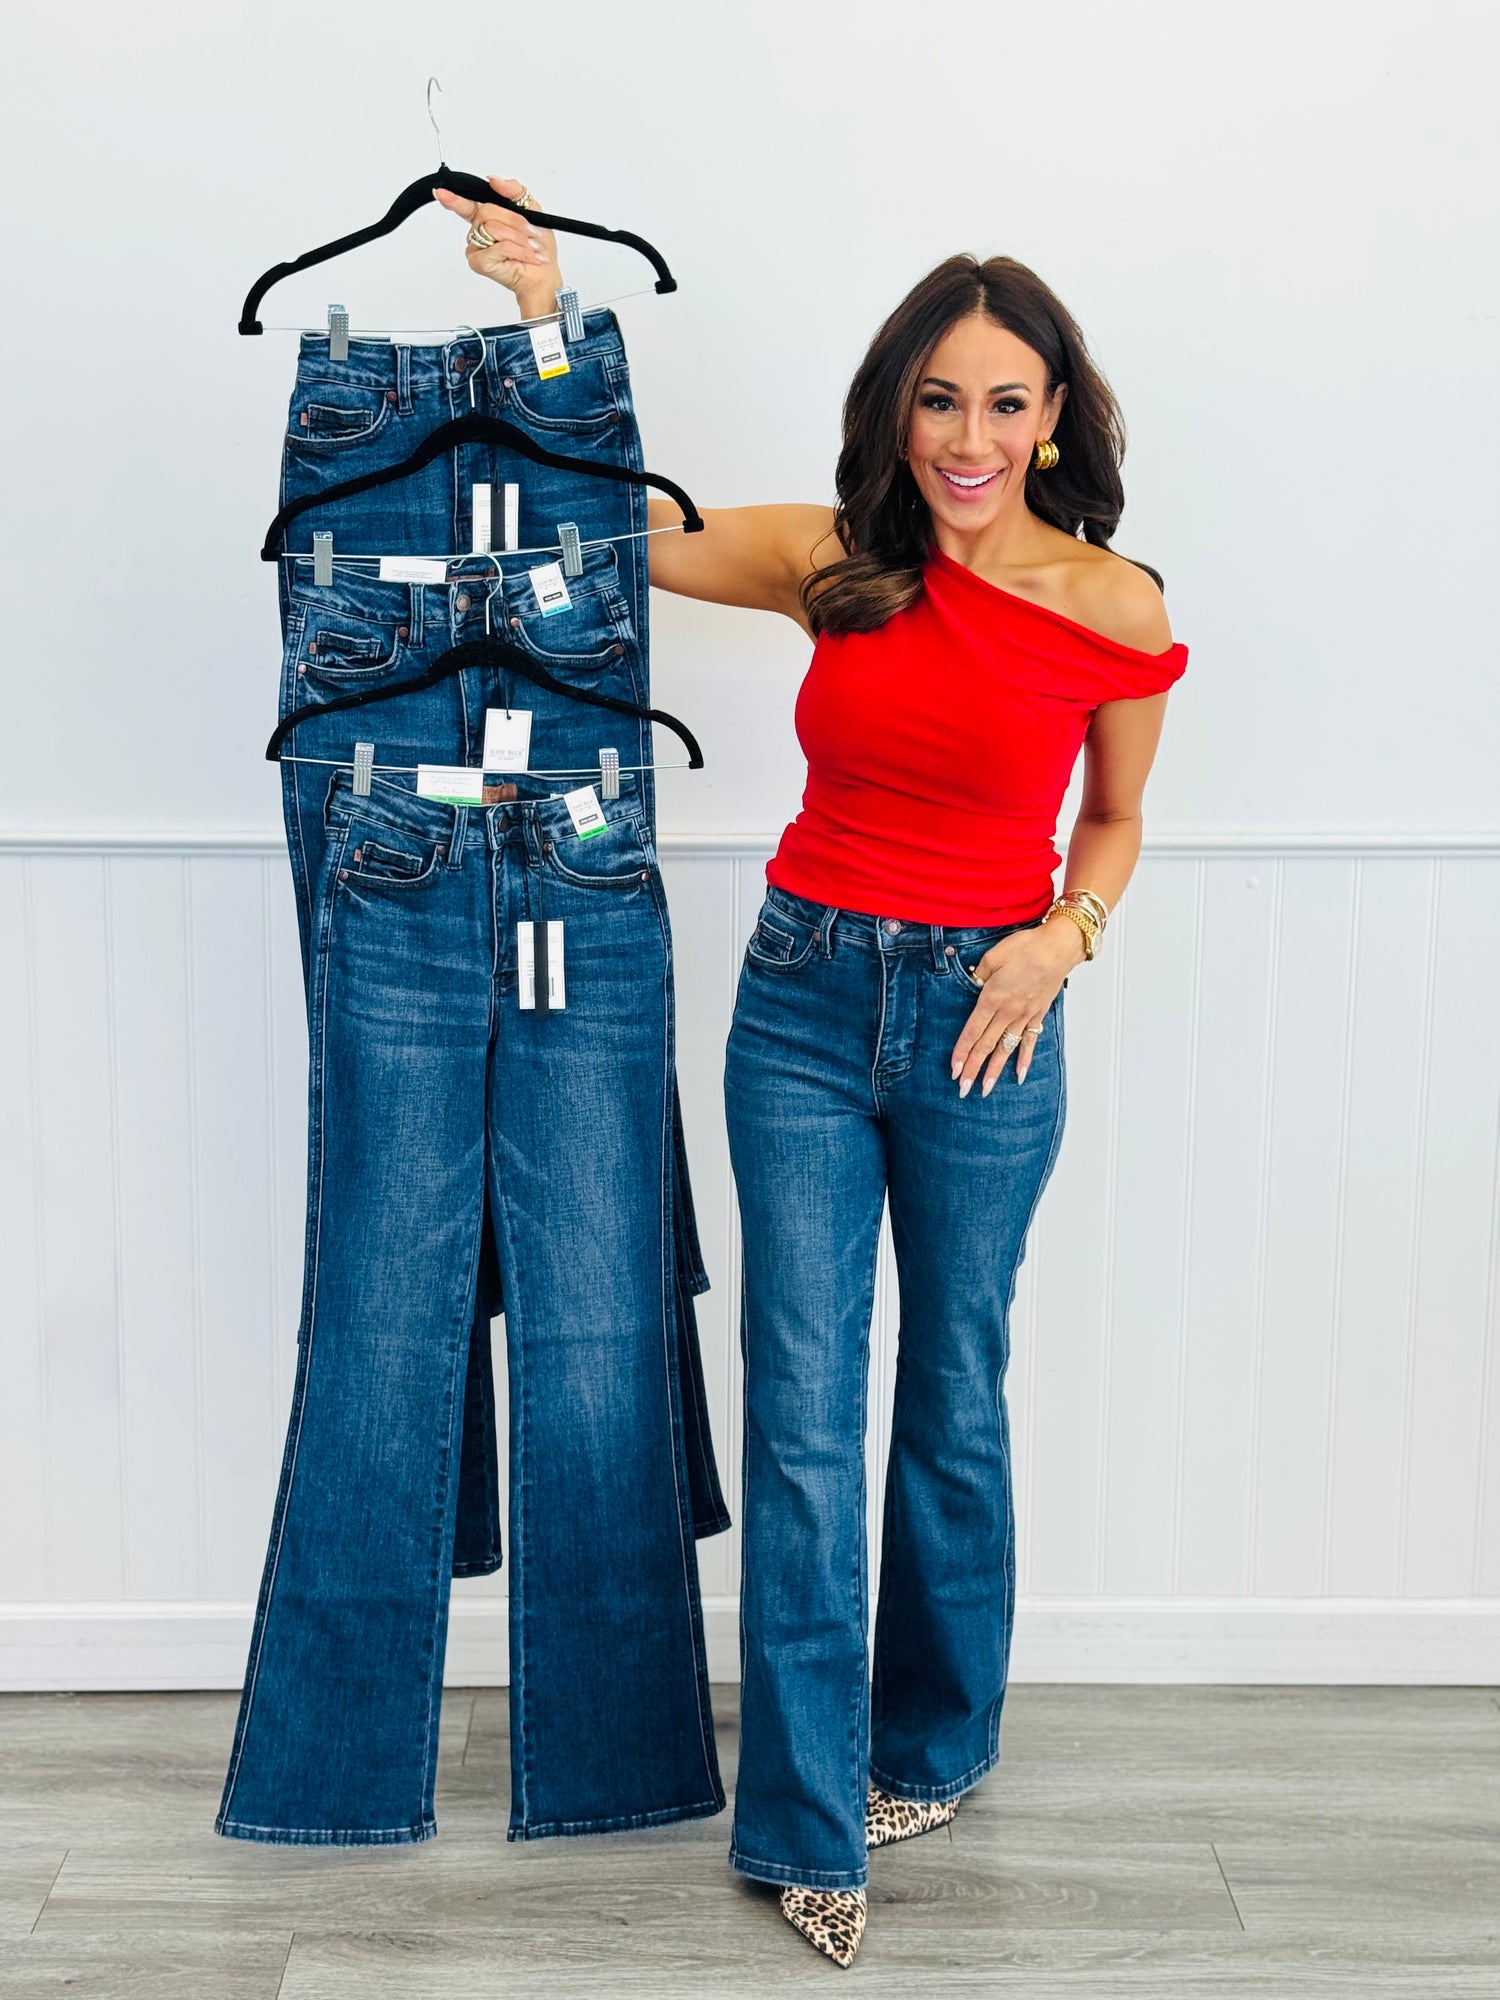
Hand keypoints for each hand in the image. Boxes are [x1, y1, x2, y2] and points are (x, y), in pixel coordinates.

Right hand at [432, 175, 562, 318]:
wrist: (544, 273)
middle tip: (530, 233)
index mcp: (488, 217)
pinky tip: (524, 257)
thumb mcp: (530, 208)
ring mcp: (476, 248)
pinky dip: (516, 250)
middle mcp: (479, 232)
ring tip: (529, 247)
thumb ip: (513, 190)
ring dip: (517, 237)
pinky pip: (497, 247)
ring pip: (492, 228)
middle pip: (486, 211)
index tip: (440, 192)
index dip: (453, 198)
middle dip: (513, 220)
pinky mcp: (479, 262)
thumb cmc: (537, 245)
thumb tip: (494, 180)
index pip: (466, 205)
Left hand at [950, 920, 1079, 1095]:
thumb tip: (974, 984)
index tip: (953, 1071)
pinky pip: (1030, 1041)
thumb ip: (979, 974)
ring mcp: (1024, 1016)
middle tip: (962, 1090)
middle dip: (973, 1069)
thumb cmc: (1026, 947)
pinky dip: (1024, 1059)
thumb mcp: (993, 956)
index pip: (972, 1031)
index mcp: (992, 998)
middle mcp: (1007, 1012)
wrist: (1058, 947)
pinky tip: (1020, 1075)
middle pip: (986, 1046)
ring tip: (986, 1090)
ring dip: (995, 1070)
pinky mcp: (1038, 1014)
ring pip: (1005, 1048)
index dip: (961, 1052)